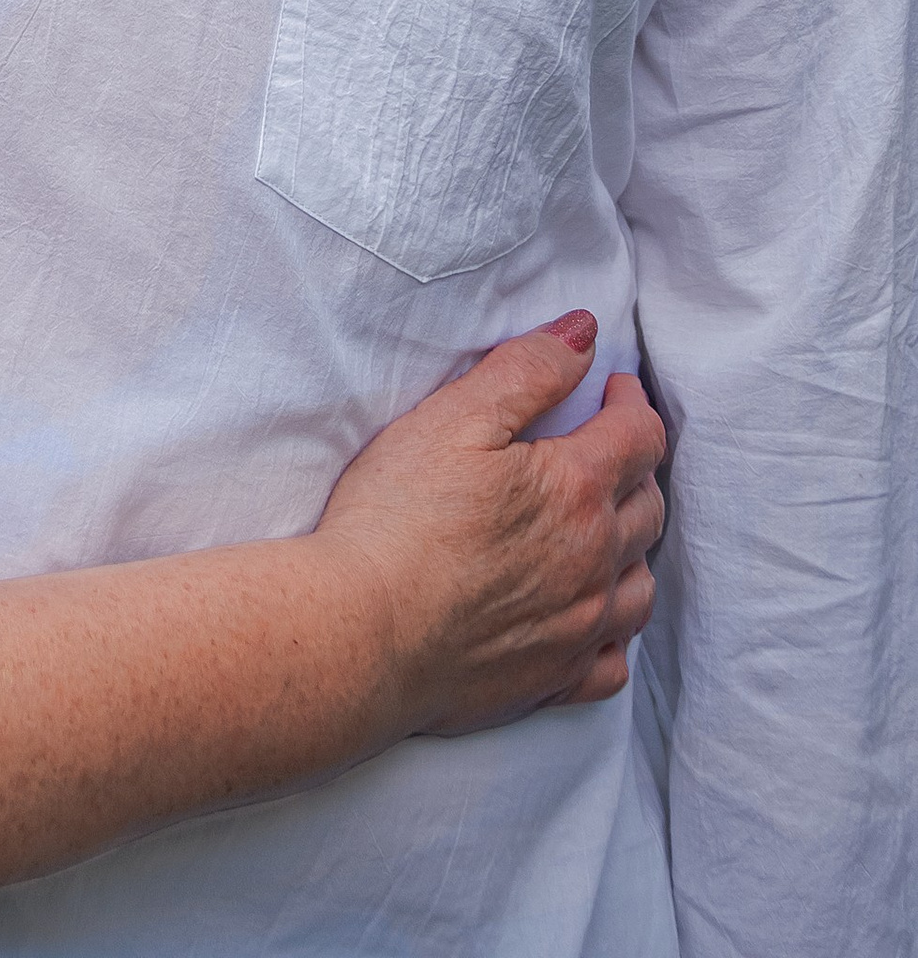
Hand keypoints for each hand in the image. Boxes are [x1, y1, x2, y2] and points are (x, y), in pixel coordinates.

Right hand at [313, 315, 665, 733]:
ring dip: (634, 548)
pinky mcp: (555, 680)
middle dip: (635, 466)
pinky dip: (614, 631)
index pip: (639, 435)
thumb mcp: (455, 417)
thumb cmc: (397, 517)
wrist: (364, 632)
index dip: (630, 401)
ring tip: (604, 527)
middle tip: (605, 445)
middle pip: (649, 507)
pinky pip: (614, 660)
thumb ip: (527, 370)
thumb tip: (584, 333)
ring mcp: (580, 627)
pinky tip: (591, 617)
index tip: (609, 387)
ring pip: (642, 585)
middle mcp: (594, 561)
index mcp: (575, 490)